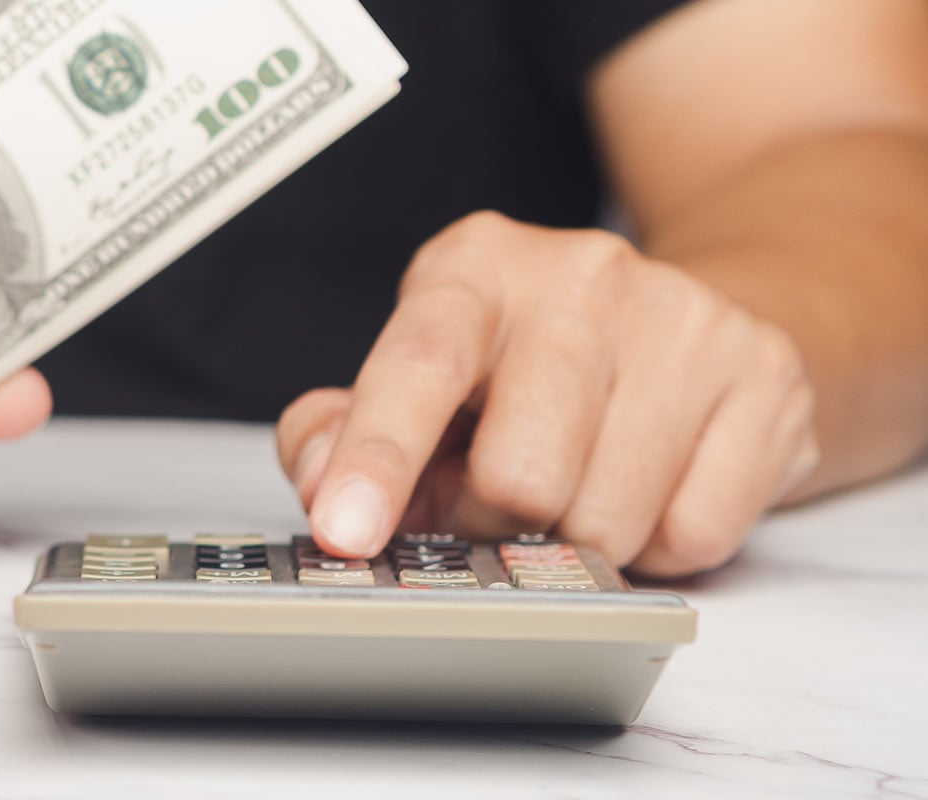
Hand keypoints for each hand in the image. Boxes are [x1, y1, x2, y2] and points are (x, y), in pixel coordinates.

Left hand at [277, 212, 819, 576]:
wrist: (695, 325)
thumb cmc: (525, 371)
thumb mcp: (419, 375)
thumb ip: (339, 429)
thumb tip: (322, 480)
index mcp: (474, 268)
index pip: (416, 366)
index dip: (376, 459)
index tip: (347, 531)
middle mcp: (581, 276)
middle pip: (517, 476)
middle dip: (491, 522)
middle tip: (496, 501)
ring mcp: (684, 322)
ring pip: (604, 519)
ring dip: (574, 542)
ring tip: (574, 488)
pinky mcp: (765, 380)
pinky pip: (693, 534)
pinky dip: (658, 546)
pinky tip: (648, 490)